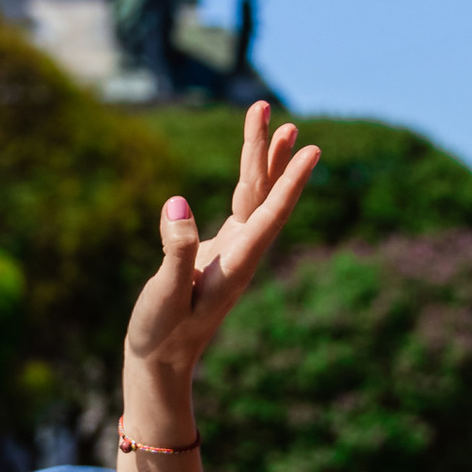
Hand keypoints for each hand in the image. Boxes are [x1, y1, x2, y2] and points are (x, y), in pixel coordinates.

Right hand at [116, 101, 319, 471]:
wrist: (160, 363)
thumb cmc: (161, 335)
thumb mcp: (165, 296)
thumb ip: (175, 252)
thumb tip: (178, 204)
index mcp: (235, 265)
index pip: (269, 215)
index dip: (290, 181)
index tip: (311, 149)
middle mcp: (242, 254)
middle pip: (264, 194)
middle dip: (269, 152)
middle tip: (270, 108)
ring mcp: (233, 251)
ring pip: (255, 196)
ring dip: (263, 159)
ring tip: (276, 122)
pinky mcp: (218, 252)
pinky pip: (241, 207)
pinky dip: (248, 181)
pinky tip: (253, 165)